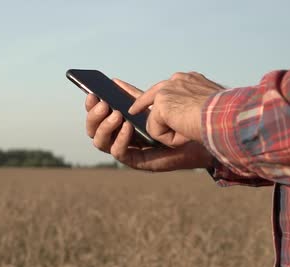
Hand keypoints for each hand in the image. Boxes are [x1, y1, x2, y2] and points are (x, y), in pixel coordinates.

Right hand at [84, 79, 213, 171]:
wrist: (199, 134)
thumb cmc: (176, 119)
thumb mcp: (151, 103)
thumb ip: (132, 95)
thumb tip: (114, 82)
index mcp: (118, 125)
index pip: (96, 117)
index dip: (90, 106)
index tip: (92, 94)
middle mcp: (118, 139)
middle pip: (93, 130)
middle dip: (94, 117)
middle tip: (103, 104)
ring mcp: (127, 151)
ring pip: (100, 142)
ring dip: (105, 127)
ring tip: (116, 114)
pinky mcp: (137, 162)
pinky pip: (119, 153)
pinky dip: (120, 139)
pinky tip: (128, 126)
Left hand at [128, 72, 224, 145]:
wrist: (228, 116)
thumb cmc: (227, 117)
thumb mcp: (209, 109)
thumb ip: (193, 108)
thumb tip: (187, 118)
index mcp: (190, 80)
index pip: (166, 87)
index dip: (151, 98)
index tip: (138, 102)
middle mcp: (177, 81)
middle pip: (150, 95)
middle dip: (139, 104)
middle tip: (130, 109)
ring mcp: (167, 90)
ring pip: (156, 120)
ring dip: (171, 133)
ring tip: (191, 132)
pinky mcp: (161, 104)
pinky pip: (155, 130)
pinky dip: (170, 138)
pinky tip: (186, 133)